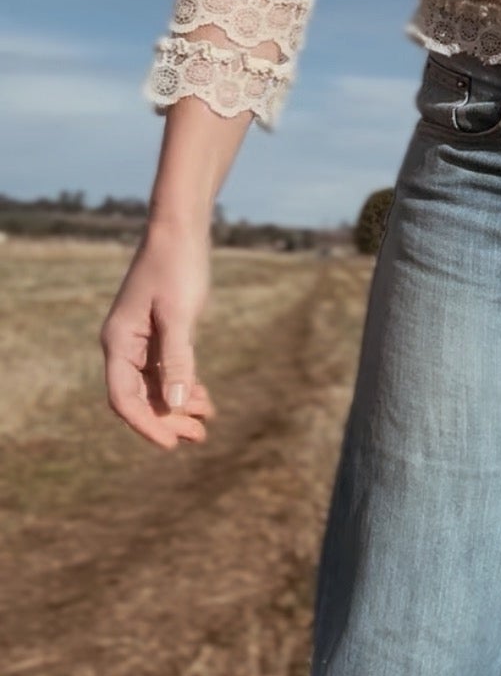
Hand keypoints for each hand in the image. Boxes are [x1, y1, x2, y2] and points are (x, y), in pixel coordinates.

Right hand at [100, 223, 216, 448]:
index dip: (146, 424)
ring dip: (177, 407)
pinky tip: (203, 399)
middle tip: (199, 436)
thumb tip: (174, 404)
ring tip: (205, 421)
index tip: (172, 444)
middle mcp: (124, 345)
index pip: (124, 397)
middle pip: (139, 397)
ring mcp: (140, 341)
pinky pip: (165, 371)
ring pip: (154, 387)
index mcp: (119, 341)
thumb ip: (177, 359)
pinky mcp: (158, 334)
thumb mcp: (179, 315)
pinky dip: (182, 387)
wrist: (180, 231)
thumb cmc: (177, 267)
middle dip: (167, 419)